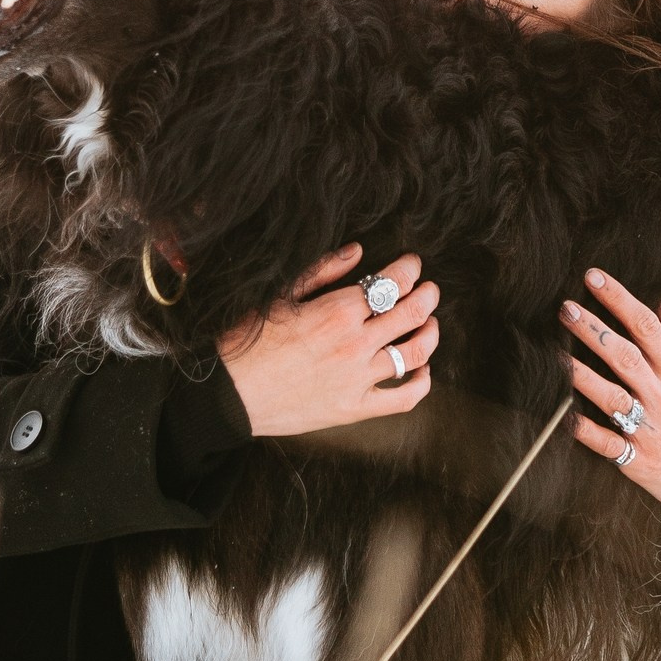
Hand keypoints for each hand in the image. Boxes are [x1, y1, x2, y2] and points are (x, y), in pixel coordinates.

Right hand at [217, 244, 439, 437]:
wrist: (230, 393)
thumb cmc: (250, 341)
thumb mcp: (282, 296)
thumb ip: (323, 271)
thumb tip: (358, 252)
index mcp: (337, 311)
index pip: (391, 284)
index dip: (409, 269)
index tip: (413, 265)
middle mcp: (355, 344)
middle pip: (411, 313)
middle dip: (427, 295)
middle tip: (430, 290)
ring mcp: (358, 378)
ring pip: (415, 353)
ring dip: (430, 333)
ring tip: (431, 324)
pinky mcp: (355, 408)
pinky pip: (403, 398)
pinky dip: (421, 383)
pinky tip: (423, 370)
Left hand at [561, 266, 660, 523]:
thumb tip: (659, 306)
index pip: (647, 326)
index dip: (619, 299)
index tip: (593, 277)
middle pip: (624, 356)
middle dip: (593, 330)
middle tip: (566, 307)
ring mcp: (651, 429)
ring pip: (611, 396)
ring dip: (581, 374)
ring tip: (555, 354)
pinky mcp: (639, 460)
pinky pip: (608, 443)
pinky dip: (586, 431)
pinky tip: (564, 417)